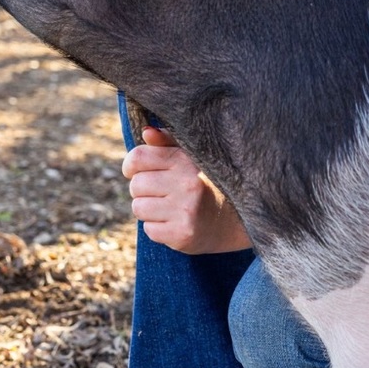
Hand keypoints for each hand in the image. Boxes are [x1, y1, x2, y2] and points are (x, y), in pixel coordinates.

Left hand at [122, 126, 251, 252]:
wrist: (237, 221)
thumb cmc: (209, 184)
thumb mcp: (193, 158)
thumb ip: (168, 143)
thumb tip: (146, 133)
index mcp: (186, 160)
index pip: (138, 157)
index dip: (132, 165)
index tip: (138, 171)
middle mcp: (187, 183)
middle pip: (136, 185)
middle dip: (143, 190)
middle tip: (162, 192)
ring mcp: (185, 210)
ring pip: (139, 208)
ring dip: (149, 209)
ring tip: (169, 207)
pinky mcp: (182, 234)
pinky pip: (149, 229)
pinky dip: (158, 227)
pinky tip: (176, 221)